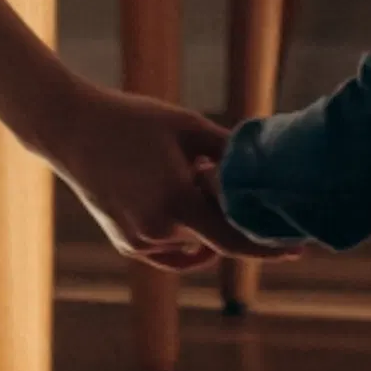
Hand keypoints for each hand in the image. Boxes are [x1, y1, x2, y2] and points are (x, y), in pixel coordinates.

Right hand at [41, 86, 268, 271]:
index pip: (235, 240)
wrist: (70, 129)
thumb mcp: (186, 126)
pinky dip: (186, 235)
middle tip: (213, 170)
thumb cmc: (130, 121)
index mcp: (176, 202)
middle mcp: (157, 232)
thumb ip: (229, 151)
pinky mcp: (126, 244)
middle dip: (226, 210)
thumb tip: (267, 164)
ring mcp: (139, 243)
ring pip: (194, 240)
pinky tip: (184, 206)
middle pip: (216, 234)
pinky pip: (171, 250)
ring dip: (202, 217)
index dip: (270, 248)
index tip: (300, 249)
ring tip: (182, 171)